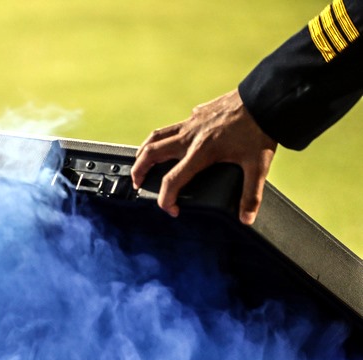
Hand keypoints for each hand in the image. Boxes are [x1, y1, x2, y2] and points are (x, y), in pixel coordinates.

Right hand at [131, 89, 276, 224]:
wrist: (265, 97)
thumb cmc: (260, 129)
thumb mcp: (258, 165)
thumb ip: (251, 194)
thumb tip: (247, 218)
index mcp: (201, 151)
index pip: (172, 180)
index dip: (166, 199)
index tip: (171, 209)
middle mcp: (190, 136)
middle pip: (151, 153)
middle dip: (138, 171)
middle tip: (138, 183)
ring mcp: (191, 122)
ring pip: (155, 136)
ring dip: (143, 151)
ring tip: (140, 162)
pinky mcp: (196, 113)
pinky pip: (173, 126)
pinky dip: (164, 137)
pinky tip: (171, 143)